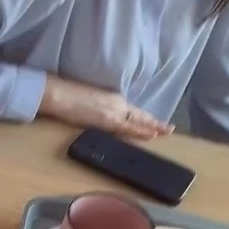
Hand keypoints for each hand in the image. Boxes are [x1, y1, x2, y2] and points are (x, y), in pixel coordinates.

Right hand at [39, 75, 173, 138]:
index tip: (155, 122)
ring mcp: (113, 111)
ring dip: (152, 127)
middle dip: (154, 122)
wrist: (59, 94)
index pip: (132, 110)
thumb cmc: (67, 95)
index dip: (145, 117)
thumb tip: (103, 116)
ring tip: (165, 132)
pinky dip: (141, 131)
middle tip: (169, 128)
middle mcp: (116, 103)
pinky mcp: (108, 119)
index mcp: (112, 98)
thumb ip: (100, 108)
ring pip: (137, 121)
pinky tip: (152, 134)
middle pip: (139, 115)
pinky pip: (128, 127)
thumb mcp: (88, 101)